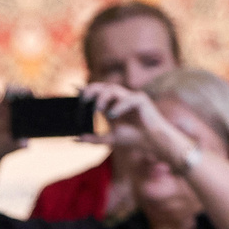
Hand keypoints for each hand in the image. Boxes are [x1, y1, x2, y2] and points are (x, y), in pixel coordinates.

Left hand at [80, 81, 194, 171]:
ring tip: (97, 110)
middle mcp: (121, 98)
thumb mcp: (110, 139)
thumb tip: (75, 139)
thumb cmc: (135, 139)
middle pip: (104, 86)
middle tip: (82, 98)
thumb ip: (93, 138)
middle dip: (92, 90)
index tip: (74, 89)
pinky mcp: (141, 100)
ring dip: (103, 97)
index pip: (97, 93)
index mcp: (113, 105)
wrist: (154, 143)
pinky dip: (118, 107)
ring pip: (114, 89)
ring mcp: (131, 97)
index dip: (86, 90)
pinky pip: (128, 99)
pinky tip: (112, 116)